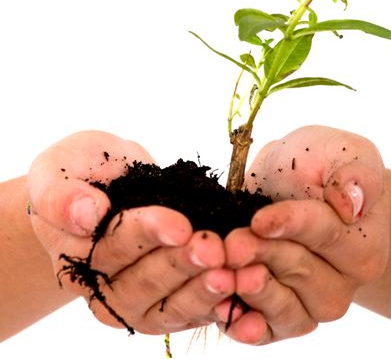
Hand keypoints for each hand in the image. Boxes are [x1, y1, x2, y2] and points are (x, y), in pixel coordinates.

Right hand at [27, 131, 233, 333]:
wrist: (106, 182)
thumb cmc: (80, 170)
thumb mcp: (58, 169)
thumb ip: (61, 192)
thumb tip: (86, 214)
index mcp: (76, 257)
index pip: (114, 248)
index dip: (148, 236)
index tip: (181, 225)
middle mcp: (106, 288)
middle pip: (144, 284)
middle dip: (182, 265)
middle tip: (215, 248)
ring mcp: (138, 300)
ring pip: (170, 307)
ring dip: (202, 291)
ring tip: (232, 273)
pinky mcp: (169, 301)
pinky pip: (193, 311)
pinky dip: (219, 305)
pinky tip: (242, 292)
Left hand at [217, 125, 387, 343]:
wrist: (297, 184)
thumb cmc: (323, 164)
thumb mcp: (345, 151)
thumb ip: (355, 171)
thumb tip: (349, 203)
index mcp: (363, 245)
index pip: (325, 233)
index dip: (290, 225)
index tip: (259, 220)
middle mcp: (342, 283)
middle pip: (301, 272)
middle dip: (263, 255)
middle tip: (231, 243)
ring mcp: (311, 305)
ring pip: (286, 311)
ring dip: (254, 293)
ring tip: (227, 275)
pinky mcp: (280, 319)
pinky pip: (266, 332)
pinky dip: (244, 325)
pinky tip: (223, 312)